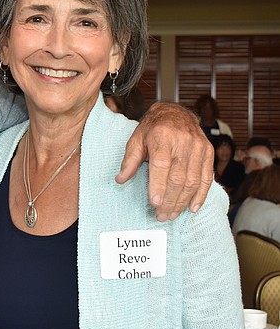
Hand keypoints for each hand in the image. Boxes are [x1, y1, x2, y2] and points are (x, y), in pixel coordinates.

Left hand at [116, 102, 213, 220]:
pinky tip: (192, 207)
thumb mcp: (136, 139)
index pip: (161, 166)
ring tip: (172, 214)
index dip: (158, 186)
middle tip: (162, 215)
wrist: (176, 112)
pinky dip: (201, 195)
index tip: (154, 202)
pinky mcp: (208, 152)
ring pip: (193, 181)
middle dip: (170, 200)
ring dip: (182, 201)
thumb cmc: (153, 127)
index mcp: (162, 137)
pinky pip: (207, 177)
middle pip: (178, 177)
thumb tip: (120, 179)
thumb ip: (129, 160)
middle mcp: (183, 143)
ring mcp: (198, 148)